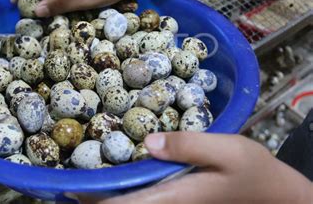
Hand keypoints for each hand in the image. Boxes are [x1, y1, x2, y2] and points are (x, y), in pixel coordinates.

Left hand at [77, 133, 312, 203]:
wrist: (274, 192)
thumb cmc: (252, 170)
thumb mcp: (227, 148)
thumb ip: (188, 144)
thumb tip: (148, 142)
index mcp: (174, 197)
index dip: (93, 199)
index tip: (67, 187)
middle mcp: (167, 203)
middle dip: (93, 196)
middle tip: (65, 176)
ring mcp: (171, 202)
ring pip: (129, 200)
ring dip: (105, 191)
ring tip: (78, 172)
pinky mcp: (175, 196)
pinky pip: (142, 193)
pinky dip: (122, 185)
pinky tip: (112, 170)